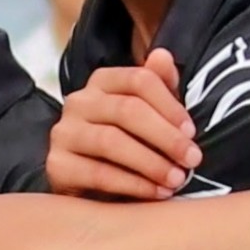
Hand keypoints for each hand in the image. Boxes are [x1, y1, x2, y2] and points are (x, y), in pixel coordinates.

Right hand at [50, 52, 199, 200]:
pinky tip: (155, 193)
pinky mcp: (57, 165)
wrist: (90, 187)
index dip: (170, 105)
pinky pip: (97, 173)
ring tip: (176, 179)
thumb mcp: (149, 114)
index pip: (139, 80)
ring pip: (111, 141)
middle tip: (192, 160)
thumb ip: (159, 85)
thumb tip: (162, 56)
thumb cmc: (128, 145)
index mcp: (103, 81)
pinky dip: (132, 184)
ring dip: (151, 162)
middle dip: (165, 136)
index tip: (192, 132)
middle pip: (127, 109)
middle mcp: (79, 101)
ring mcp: (64, 132)